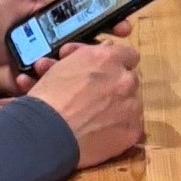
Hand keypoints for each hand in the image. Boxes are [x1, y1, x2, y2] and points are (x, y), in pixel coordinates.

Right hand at [30, 39, 144, 168]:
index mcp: (108, 59)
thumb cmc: (49, 98)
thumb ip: (89, 56)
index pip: (128, 55)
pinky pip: (132, 127)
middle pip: (129, 80)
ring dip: (119, 108)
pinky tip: (102, 133)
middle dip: (116, 87)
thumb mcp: (63, 67)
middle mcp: (124, 79)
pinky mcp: (132, 130)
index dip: (117, 64)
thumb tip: (105, 48)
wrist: (49, 132)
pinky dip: (119, 129)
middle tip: (96, 97)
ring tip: (95, 118)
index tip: (108, 72)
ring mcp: (131, 105)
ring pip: (132, 104)